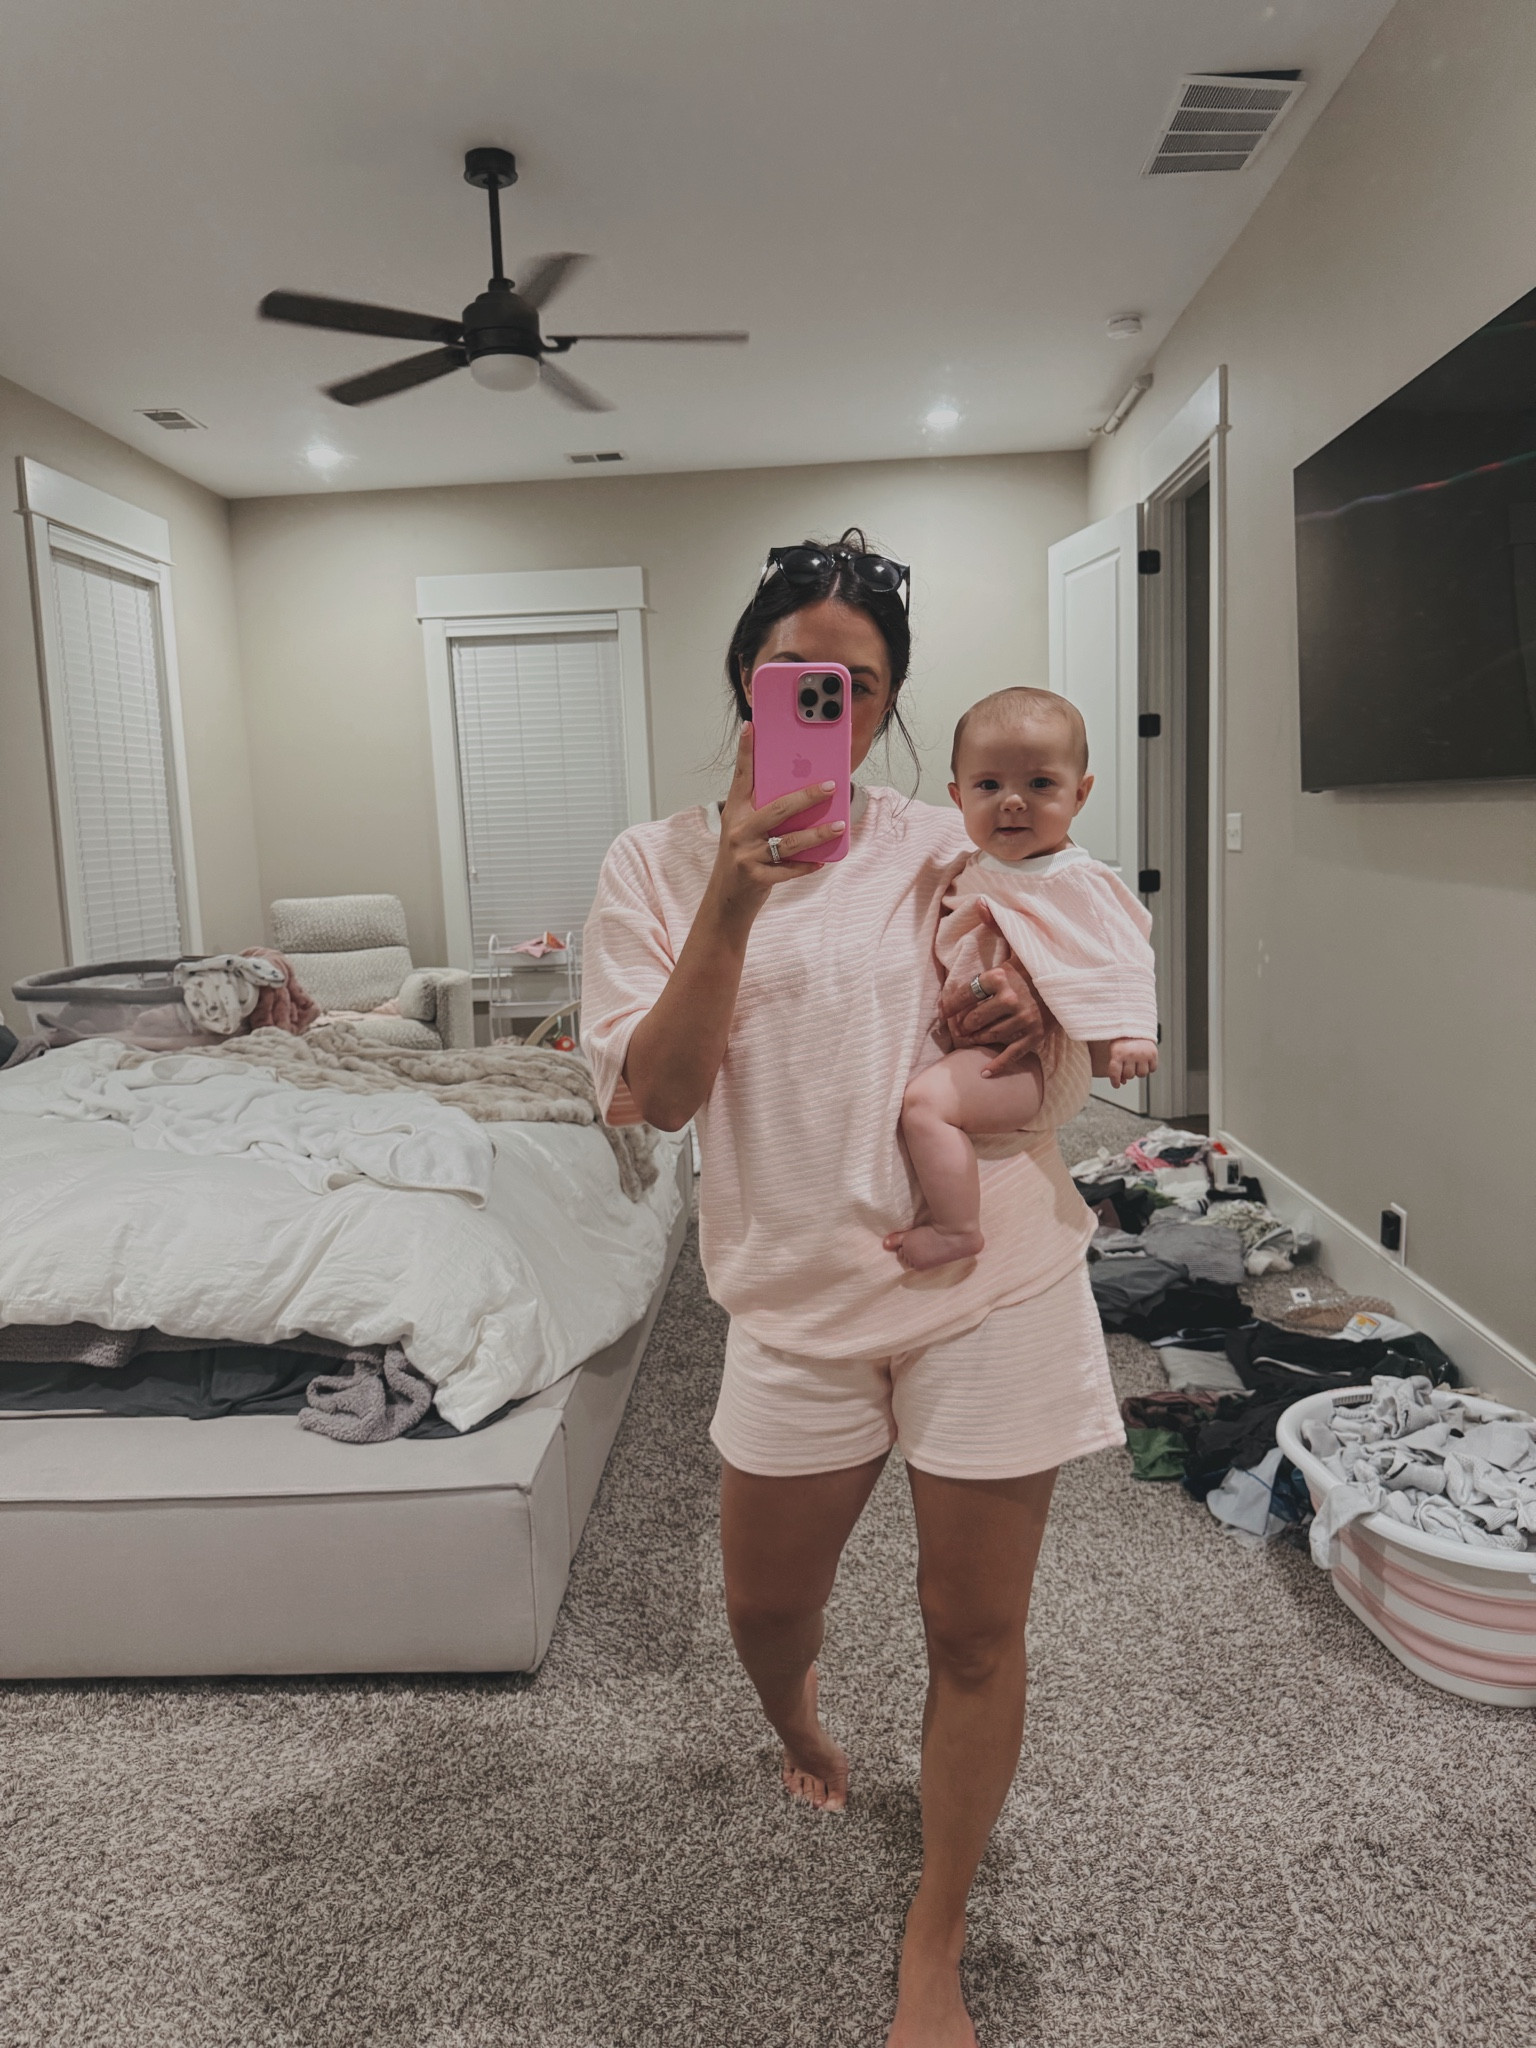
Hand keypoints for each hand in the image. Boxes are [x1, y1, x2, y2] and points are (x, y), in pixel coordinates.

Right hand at [708, 724, 846, 924]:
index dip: (746, 751)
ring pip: (789, 841)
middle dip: (806, 796)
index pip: (741, 777)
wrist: (726, 900)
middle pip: (778, 808)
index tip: (752, 726)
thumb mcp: (745, 830)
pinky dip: (808, 865)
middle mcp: (739, 830)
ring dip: (817, 834)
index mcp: (736, 812)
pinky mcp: (757, 878)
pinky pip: (789, 870)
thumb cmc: (742, 857)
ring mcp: (747, 854)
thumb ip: (764, 811)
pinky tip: (823, 860)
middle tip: (830, 786)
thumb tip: (802, 792)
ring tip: (838, 826)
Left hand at [941, 959, 1052, 1078]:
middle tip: (959, 1030)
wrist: (1058, 978)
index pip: (964, 996)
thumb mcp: (999, 969)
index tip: (944, 1012)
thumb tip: (945, 1004)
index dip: (949, 1006)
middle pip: (974, 1020)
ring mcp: (1024, 1017)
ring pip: (988, 1037)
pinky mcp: (1035, 1033)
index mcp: (998, 978)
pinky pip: (1011, 1054)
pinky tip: (984, 1072)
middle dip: (962, 1027)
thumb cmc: (1022, 974)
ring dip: (976, 1041)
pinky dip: (997, 1065)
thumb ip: (976, 984)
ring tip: (971, 1040)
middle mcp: (1010, 998)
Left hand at [1105, 1037, 1157, 1086]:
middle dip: (1127, 1073)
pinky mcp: (1153, 1054)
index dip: (1114, 1081)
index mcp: (1118, 1053)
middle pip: (1129, 1075)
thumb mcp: (1114, 1050)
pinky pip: (1152, 1069)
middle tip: (1127, 1067)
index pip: (1115, 1072)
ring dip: (1138, 1071)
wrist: (1136, 1024)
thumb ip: (1116, 1066)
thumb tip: (1122, 1082)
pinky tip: (1144, 1061)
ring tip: (1136, 1063)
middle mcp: (1131, 1054)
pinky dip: (1149, 1067)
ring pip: (1142, 1074)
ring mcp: (1143, 1054)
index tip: (1116, 1085)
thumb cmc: (1123, 1039)